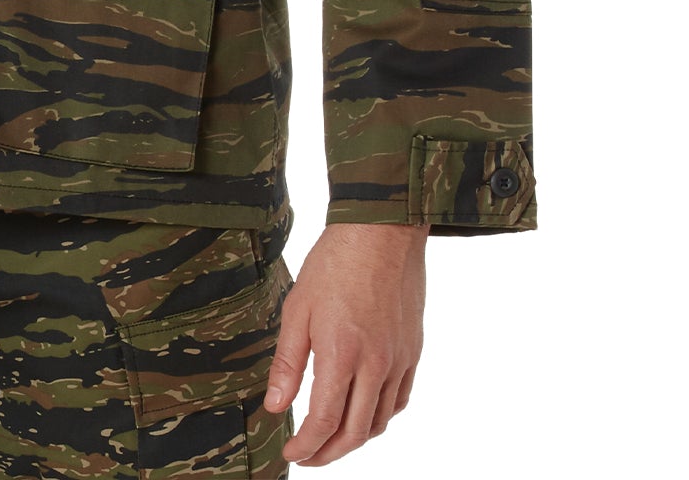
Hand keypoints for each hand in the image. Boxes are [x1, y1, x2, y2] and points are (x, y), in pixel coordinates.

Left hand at [263, 222, 426, 465]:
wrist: (381, 232)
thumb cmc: (334, 263)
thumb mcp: (297, 308)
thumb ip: (288, 362)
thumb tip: (275, 406)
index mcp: (342, 355)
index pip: (325, 421)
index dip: (306, 446)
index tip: (292, 455)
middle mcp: (376, 365)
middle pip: (355, 432)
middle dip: (329, 453)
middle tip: (308, 457)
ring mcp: (399, 361)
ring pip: (380, 421)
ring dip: (355, 439)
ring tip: (332, 439)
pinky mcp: (413, 351)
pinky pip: (400, 400)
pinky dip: (380, 417)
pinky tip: (365, 413)